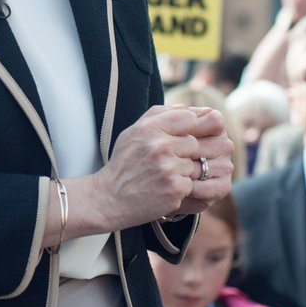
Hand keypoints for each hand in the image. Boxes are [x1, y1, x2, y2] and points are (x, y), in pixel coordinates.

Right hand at [91, 106, 232, 229]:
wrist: (110, 198)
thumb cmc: (125, 162)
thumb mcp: (135, 131)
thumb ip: (161, 115)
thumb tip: (190, 108)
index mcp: (150, 128)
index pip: (189, 118)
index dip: (189, 128)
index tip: (179, 138)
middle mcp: (160, 146)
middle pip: (194, 143)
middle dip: (184, 153)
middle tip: (165, 162)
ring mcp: (169, 169)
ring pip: (195, 165)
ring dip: (183, 172)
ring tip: (161, 176)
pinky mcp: (175, 189)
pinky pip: (192, 184)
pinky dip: (181, 188)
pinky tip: (163, 188)